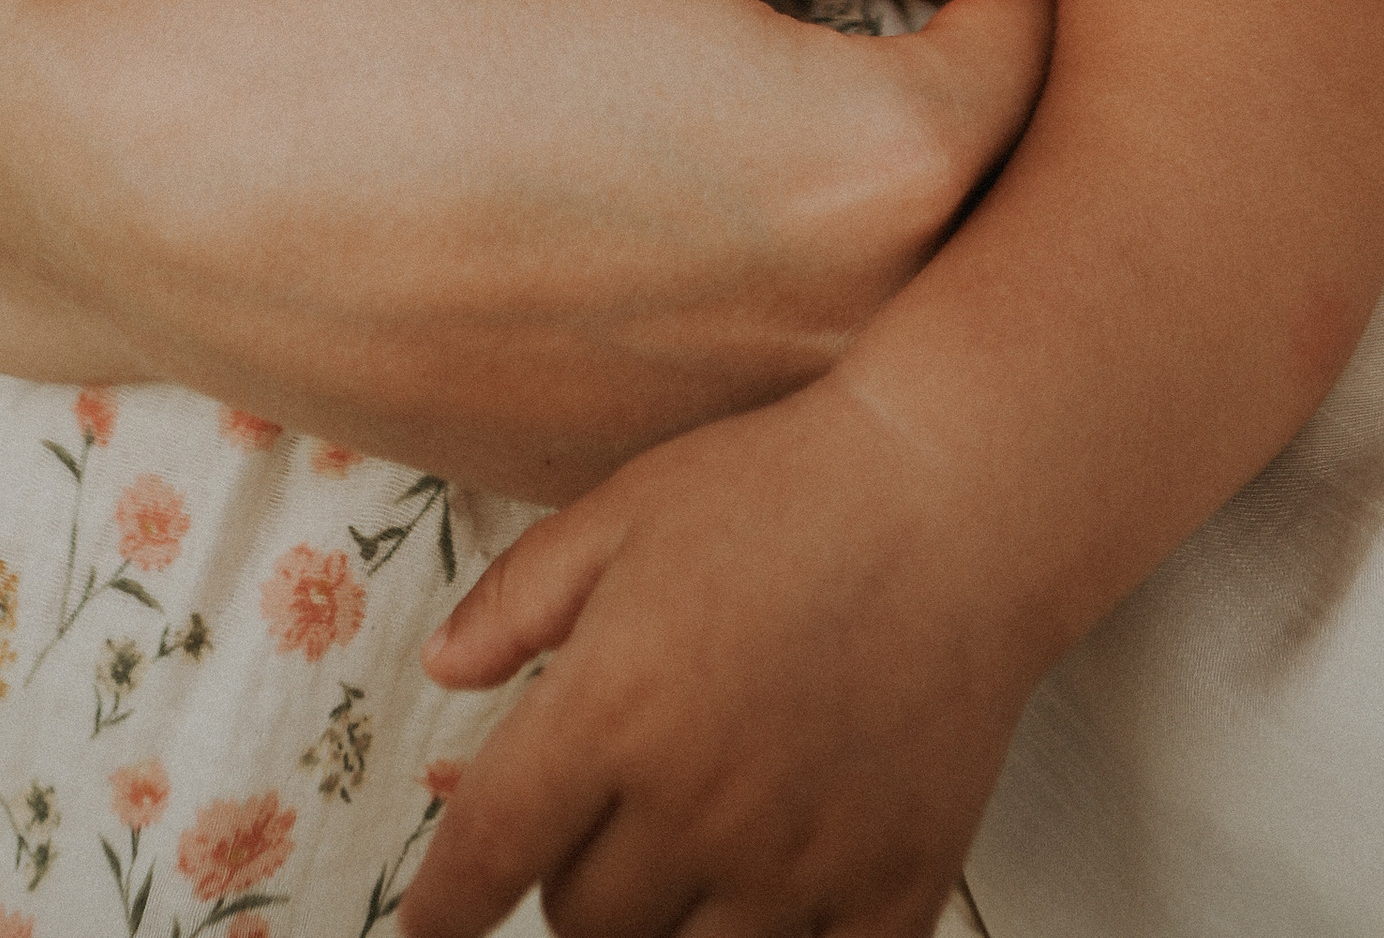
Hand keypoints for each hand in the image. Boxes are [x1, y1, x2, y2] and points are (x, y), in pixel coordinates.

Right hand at [0, 0, 1049, 479]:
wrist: (231, 200)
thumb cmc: (440, 23)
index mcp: (889, 161)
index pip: (1039, 43)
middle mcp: (869, 328)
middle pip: (1000, 193)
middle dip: (955, 101)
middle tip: (866, 17)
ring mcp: (772, 431)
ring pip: (903, 305)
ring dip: (871, 221)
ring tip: (747, 132)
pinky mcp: (676, 483)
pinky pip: (784, 391)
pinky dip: (762, 319)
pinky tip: (653, 244)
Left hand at [406, 374, 1038, 937]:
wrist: (960, 498)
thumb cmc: (785, 489)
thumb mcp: (624, 510)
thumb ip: (517, 600)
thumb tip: (440, 672)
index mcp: (614, 706)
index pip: (489, 853)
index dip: (440, 907)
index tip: (423, 929)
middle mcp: (697, 803)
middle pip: (582, 924)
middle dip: (570, 881)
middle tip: (605, 814)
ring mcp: (800, 860)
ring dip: (660, 927)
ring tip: (683, 855)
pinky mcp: (892, 889)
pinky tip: (770, 903)